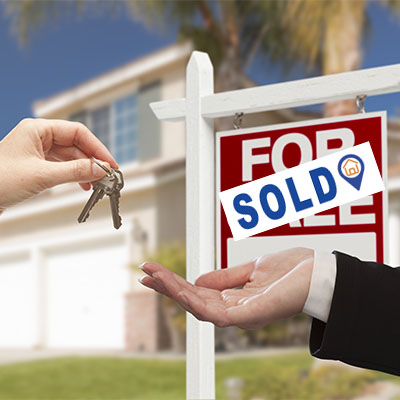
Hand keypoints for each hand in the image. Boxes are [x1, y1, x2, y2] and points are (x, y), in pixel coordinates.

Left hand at [0, 118, 117, 209]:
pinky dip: (75, 176)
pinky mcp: (37, 166)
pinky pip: (63, 167)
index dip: (97, 148)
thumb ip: (75, 171)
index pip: (77, 132)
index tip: (110, 163)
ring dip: (85, 170)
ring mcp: (38, 152)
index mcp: (37, 129)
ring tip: (97, 183)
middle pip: (76, 145)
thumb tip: (101, 169)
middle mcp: (39, 138)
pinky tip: (83, 184)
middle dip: (93, 161)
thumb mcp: (42, 175)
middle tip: (107, 176)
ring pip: (71, 157)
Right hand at [139, 247, 313, 328]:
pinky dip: (195, 301)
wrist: (322, 272)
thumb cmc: (292, 270)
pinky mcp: (250, 316)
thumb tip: (198, 281)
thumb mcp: (252, 269)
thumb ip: (226, 277)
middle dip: (167, 287)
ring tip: (154, 277)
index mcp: (234, 298)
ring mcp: (242, 315)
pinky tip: (180, 290)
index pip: (197, 292)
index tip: (153, 270)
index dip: (174, 283)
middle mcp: (235, 310)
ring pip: (199, 308)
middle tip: (144, 272)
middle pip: (193, 300)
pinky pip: (216, 313)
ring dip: (175, 292)